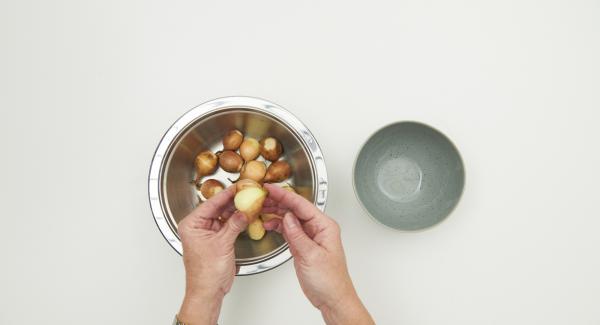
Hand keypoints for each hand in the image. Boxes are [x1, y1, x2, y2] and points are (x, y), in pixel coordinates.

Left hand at [177, 186, 247, 324]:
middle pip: (217, 208)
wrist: (208, 291)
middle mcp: (197, 227)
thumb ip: (234, 224)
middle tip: (247, 191)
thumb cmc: (206, 273)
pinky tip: (246, 215)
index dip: (226, 194)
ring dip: (236, 210)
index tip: (238, 185)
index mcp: (192, 224)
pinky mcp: (216, 240)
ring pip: (223, 216)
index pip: (211, 203)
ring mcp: (207, 233)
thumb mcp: (222, 244)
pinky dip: (237, 221)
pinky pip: (227, 225)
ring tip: (249, 201)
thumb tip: (244, 211)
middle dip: (233, 201)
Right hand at [262, 184, 373, 324]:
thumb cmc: (330, 280)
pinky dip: (277, 226)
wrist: (332, 298)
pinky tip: (267, 224)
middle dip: (278, 201)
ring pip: (290, 218)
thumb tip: (287, 217)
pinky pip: (288, 230)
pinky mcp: (302, 245)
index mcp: (325, 226)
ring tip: (260, 208)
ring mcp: (309, 236)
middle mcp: (318, 228)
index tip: (270, 189)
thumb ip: (298, 235)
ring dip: (275, 213)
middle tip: (261, 196)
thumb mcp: (311, 255)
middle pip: (295, 209)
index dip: (285, 195)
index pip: (302, 205)